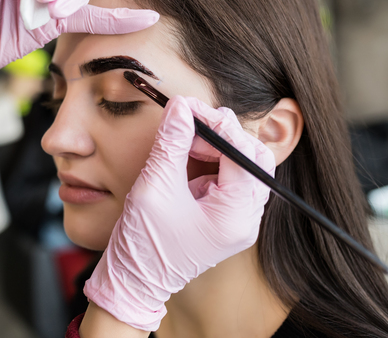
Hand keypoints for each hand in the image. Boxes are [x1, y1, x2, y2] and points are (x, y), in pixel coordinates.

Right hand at [84, 96, 272, 330]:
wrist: (134, 281)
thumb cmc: (143, 243)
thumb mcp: (154, 187)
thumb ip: (171, 143)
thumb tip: (181, 107)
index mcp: (235, 216)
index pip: (241, 153)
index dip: (216, 123)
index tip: (188, 106)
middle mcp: (245, 219)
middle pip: (252, 158)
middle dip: (223, 134)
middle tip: (190, 121)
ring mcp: (237, 219)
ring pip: (242, 165)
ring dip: (216, 145)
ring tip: (185, 138)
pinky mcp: (224, 217)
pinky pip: (228, 178)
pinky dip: (210, 160)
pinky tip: (187, 156)